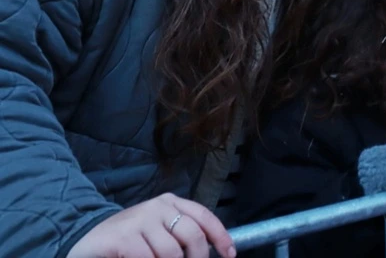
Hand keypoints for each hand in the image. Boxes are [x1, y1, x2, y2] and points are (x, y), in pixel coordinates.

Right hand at [67, 193, 234, 257]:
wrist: (87, 242)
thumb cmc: (129, 241)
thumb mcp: (158, 233)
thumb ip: (180, 236)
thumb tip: (211, 250)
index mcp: (171, 203)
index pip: (204, 216)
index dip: (221, 236)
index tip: (229, 255)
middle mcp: (158, 207)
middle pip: (193, 236)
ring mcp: (139, 220)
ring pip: (172, 253)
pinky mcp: (123, 237)